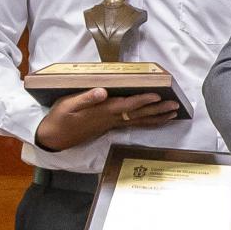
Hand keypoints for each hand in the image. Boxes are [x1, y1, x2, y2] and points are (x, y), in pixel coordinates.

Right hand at [33, 87, 179, 152]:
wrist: (54, 137)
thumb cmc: (60, 118)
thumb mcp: (67, 105)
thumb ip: (85, 98)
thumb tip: (102, 92)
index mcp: (102, 111)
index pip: (127, 105)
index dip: (143, 100)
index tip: (158, 95)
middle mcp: (111, 119)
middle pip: (139, 114)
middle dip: (158, 109)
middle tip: (176, 105)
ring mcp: (112, 124)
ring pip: (139, 121)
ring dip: (157, 117)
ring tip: (173, 113)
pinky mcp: (110, 126)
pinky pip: (134, 124)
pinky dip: (147, 121)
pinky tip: (157, 119)